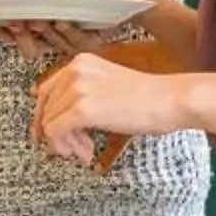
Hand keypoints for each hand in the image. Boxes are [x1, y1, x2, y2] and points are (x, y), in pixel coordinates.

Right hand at [0, 21, 120, 62]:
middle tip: (11, 24)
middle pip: (27, 41)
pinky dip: (66, 32)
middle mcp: (57, 32)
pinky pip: (74, 42)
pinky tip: (61, 22)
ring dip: (41, 33)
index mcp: (48, 16)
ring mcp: (73, 40)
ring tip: (36, 20)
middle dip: (16, 36)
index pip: (18, 26)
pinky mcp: (90, 45)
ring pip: (49, 43)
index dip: (0, 28)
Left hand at [31, 52, 191, 166]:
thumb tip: (58, 122)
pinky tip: (87, 153)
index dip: (45, 117)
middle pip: (45, 108)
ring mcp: (77, 89)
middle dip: (57, 134)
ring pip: (49, 123)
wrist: (170, 99)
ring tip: (86, 152)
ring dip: (66, 144)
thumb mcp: (108, 86)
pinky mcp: (82, 109)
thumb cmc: (149, 97)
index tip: (49, 135)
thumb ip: (83, 96)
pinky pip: (55, 133)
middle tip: (75, 149)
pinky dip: (66, 147)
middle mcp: (74, 70)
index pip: (46, 90)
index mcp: (81, 62)